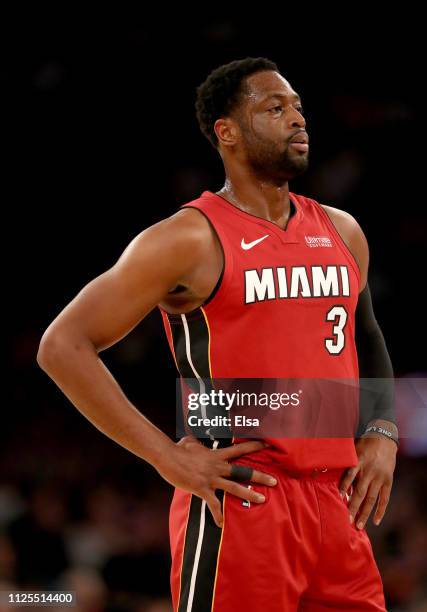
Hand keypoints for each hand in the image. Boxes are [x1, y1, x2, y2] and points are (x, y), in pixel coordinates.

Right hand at [156, 436, 276, 527]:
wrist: (167, 456)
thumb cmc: (178, 449)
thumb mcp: (190, 442)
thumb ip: (198, 442)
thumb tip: (195, 439)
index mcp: (217, 455)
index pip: (240, 448)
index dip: (254, 445)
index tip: (268, 443)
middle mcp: (217, 466)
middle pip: (243, 471)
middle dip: (260, 476)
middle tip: (275, 481)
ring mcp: (211, 478)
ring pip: (234, 487)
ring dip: (249, 494)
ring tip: (262, 500)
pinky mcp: (202, 489)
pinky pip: (213, 504)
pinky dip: (217, 515)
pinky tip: (220, 524)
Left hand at [339, 435, 396, 529]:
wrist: (384, 438)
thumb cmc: (363, 444)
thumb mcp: (351, 448)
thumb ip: (343, 461)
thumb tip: (324, 470)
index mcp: (358, 462)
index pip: (349, 477)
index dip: (343, 488)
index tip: (337, 499)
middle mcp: (369, 471)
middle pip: (360, 493)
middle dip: (353, 507)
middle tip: (346, 521)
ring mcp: (379, 478)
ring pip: (371, 499)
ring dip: (365, 513)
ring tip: (358, 525)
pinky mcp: (388, 481)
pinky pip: (384, 499)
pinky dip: (380, 510)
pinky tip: (376, 521)